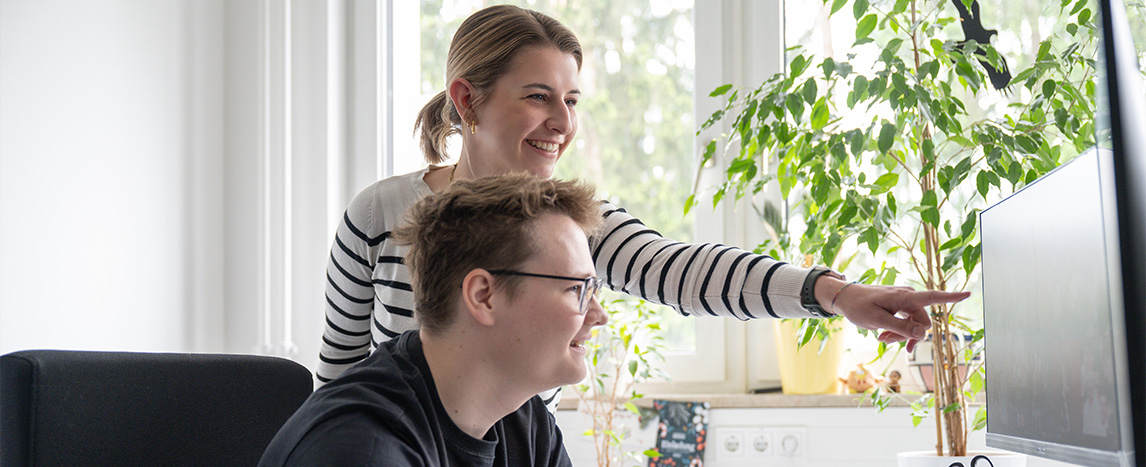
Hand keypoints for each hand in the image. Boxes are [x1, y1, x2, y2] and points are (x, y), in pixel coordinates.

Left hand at [818, 278, 970, 351]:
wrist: (844, 298)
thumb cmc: (858, 306)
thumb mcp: (877, 320)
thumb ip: (900, 328)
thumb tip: (923, 334)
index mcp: (904, 297)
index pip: (932, 297)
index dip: (951, 297)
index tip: (968, 293)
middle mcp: (908, 297)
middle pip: (922, 322)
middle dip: (909, 335)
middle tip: (885, 341)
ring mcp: (904, 302)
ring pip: (914, 325)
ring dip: (901, 335)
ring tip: (881, 338)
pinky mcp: (900, 307)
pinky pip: (907, 323)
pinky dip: (897, 331)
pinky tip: (883, 335)